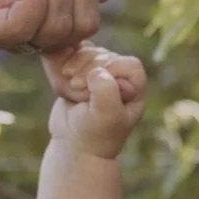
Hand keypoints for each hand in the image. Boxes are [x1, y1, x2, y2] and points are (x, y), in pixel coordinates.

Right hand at [48, 43, 145, 157]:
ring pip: (89, 52)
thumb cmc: (95, 136)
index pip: (129, 64)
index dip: (110, 69)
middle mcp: (121, 78)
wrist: (74, 145)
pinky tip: (64, 78)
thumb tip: (97, 71)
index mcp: (135, 89)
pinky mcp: (83, 72)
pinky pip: (74, 55)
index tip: (90, 85)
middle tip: (76, 87)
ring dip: (76, 66)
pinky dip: (66, 63)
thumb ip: (106, 92)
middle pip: (106, 55)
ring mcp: (102, 73)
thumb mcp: (105, 117)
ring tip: (71, 87)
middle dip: (87, 69)